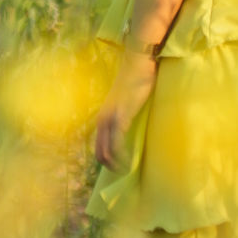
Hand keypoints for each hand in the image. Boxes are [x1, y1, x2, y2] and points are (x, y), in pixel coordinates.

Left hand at [94, 51, 157, 169]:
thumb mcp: (126, 103)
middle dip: (110, 167)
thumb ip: (124, 117)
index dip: (106, 161)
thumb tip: (130, 132)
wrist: (138, 63)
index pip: (98, 147)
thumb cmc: (136, 80)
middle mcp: (102, 119)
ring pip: (106, 151)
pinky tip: (129, 162)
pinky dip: (122, 156)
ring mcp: (110, 119)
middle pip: (99, 153)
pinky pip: (117, 143)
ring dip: (115, 164)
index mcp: (102, 117)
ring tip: (126, 171)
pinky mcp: (121, 117)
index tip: (119, 168)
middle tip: (123, 174)